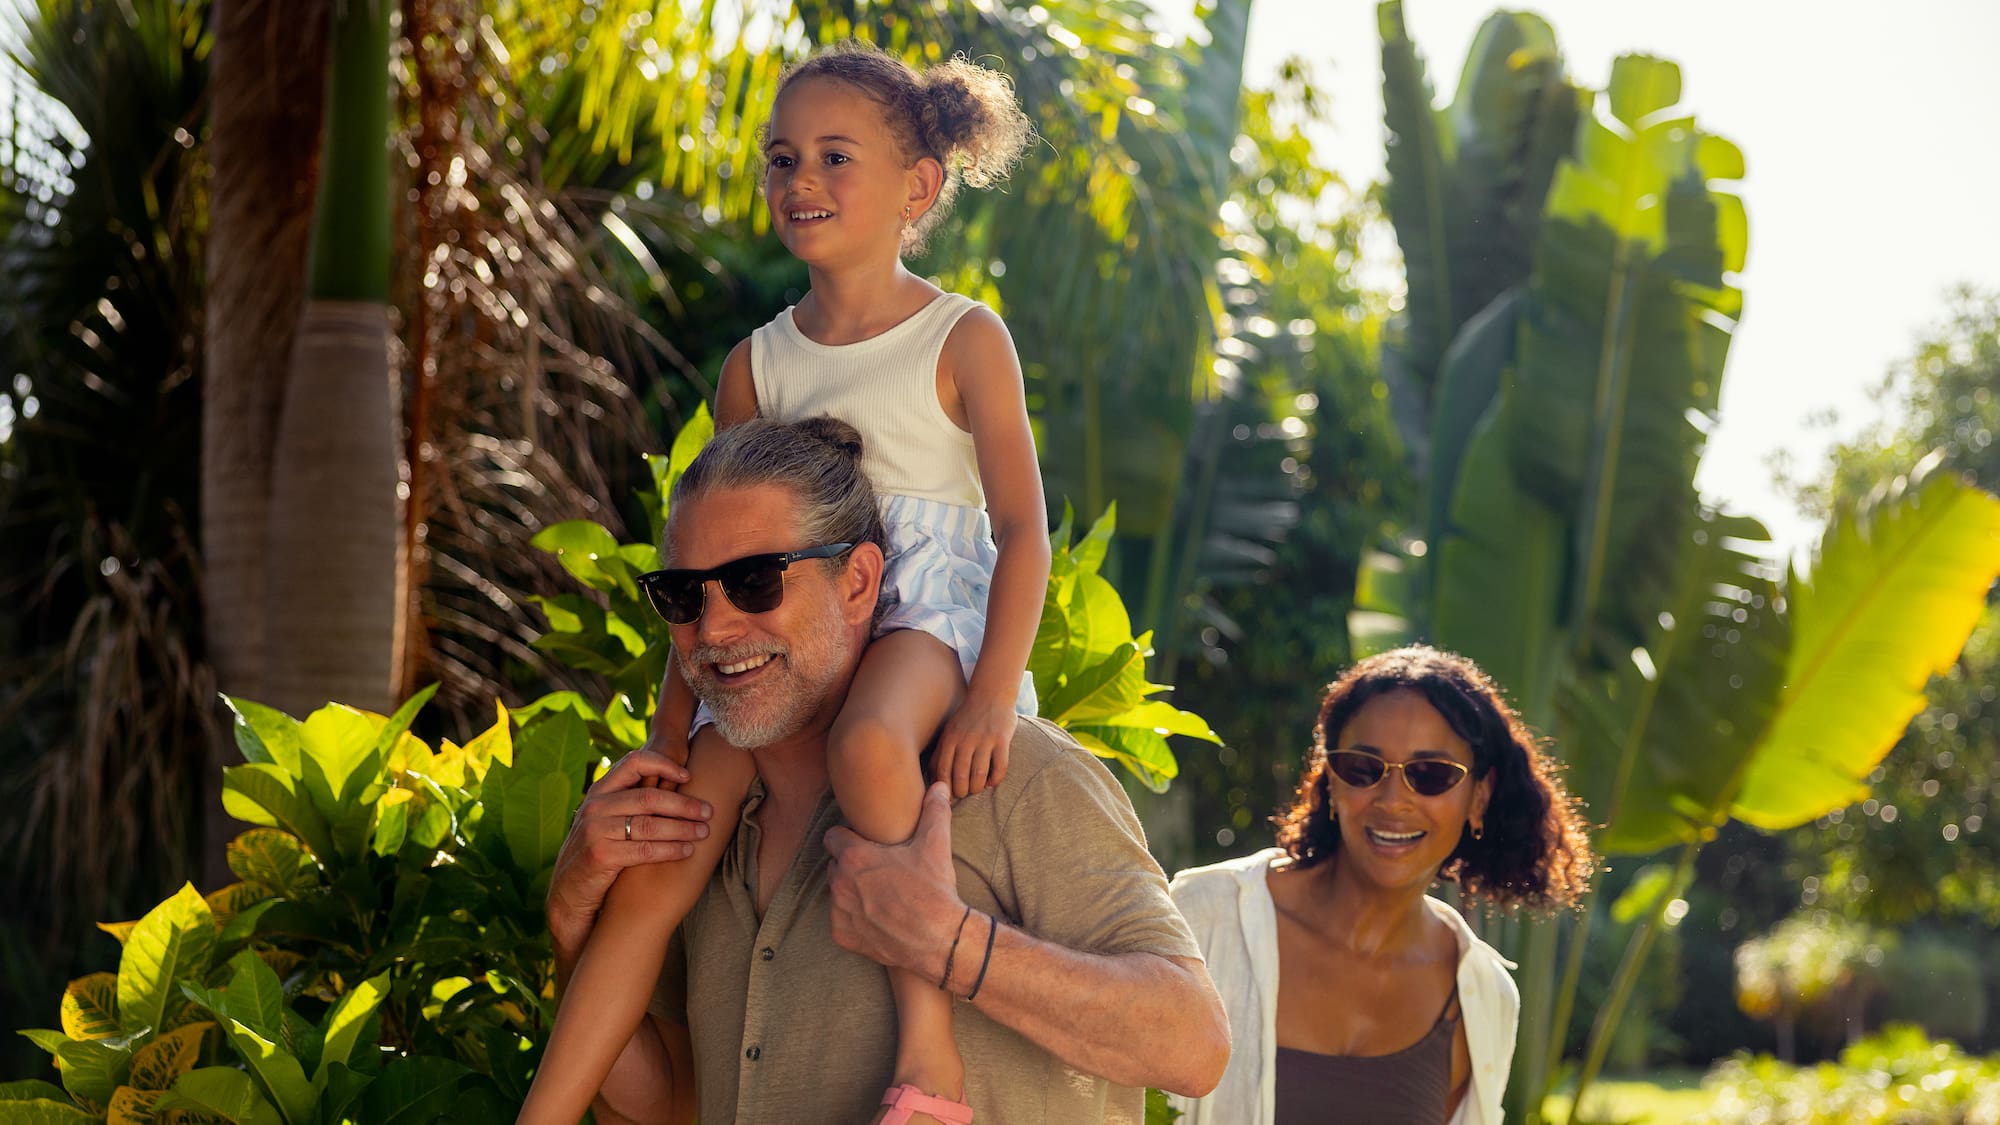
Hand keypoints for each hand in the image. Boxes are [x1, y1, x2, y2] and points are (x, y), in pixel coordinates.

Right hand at [546, 747, 713, 960]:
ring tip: (703, 832)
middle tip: (708, 812)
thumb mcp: (606, 821)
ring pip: (650, 824)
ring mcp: (595, 829)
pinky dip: (670, 850)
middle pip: (649, 797)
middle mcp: (595, 806)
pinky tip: (687, 852)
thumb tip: (673, 784)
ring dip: (683, 828)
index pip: (634, 762)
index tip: (688, 776)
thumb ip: (629, 803)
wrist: (569, 894)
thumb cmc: (598, 854)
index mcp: (599, 791)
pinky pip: (645, 849)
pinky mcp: (600, 855)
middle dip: (684, 804)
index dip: (664, 765)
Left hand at [825, 782, 965, 981]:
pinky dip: (855, 920)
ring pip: (837, 893)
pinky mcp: (843, 936)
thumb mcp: (935, 844)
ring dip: (852, 892)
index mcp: (854, 856)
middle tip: (879, 871)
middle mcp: (839, 882)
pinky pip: (841, 921)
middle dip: (852, 866)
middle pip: (836, 865)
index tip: (865, 844)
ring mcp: (839, 911)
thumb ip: (934, 810)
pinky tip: (877, 918)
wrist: (939, 938)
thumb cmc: (933, 889)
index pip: (833, 837)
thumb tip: (939, 786)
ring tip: (880, 896)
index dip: (848, 838)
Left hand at [932, 692, 1015, 797]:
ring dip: (977, 787)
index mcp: (950, 738)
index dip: (944, 788)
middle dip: (961, 791)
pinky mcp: (1002, 739)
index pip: (942, 770)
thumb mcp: (948, 732)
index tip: (947, 796)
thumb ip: (939, 754)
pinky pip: (1000, 766)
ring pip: (979, 773)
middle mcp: (966, 739)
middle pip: (960, 775)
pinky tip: (992, 781)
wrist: (991, 694)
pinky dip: (995, 779)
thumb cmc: (967, 719)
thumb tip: (932, 782)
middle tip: (963, 794)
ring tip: (977, 789)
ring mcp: (984, 739)